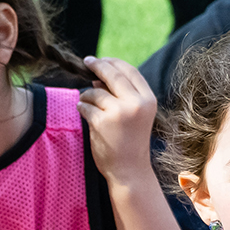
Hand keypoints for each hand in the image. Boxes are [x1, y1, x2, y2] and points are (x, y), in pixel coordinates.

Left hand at [78, 56, 157, 184]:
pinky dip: (81, 107)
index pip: (130, 71)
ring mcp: (119, 112)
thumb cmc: (130, 142)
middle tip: (86, 62)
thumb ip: (122, 94)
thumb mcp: (135, 114)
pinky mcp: (102, 122)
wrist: (129, 170)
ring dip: (86, 95)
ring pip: (95, 91)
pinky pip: (85, 106)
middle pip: (112, 75)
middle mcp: (136, 104)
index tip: (100, 59)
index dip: (113, 62)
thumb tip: (99, 74)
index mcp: (148, 100)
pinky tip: (84, 113)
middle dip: (97, 65)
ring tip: (87, 104)